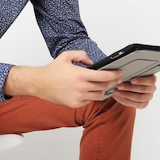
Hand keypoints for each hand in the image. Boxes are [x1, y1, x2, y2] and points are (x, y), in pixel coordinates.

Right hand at [3, 51, 122, 107]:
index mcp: (80, 75)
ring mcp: (78, 97)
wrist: (40, 84)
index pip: (104, 76)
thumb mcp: (67, 56)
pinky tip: (93, 90)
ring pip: (98, 95)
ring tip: (106, 85)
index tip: (119, 73)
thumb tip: (93, 62)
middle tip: (117, 79)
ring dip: (103, 90)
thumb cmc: (52, 71)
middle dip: (112, 82)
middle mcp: (80, 87)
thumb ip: (82, 55)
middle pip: (104, 86)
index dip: (115, 75)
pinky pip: (89, 100)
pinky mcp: (75, 104)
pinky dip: (93, 95)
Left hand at [112, 75, 156, 108]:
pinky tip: (120, 96)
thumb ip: (130, 74)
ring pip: (140, 98)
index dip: (141, 81)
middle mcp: (152, 89)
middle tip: (119, 86)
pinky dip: (127, 100)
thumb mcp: (131, 74)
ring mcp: (148, 97)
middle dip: (130, 87)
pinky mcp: (144, 104)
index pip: (151, 80)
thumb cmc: (131, 79)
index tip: (131, 80)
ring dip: (127, 94)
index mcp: (152, 79)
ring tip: (117, 91)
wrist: (128, 87)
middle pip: (144, 89)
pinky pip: (137, 104)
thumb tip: (122, 74)